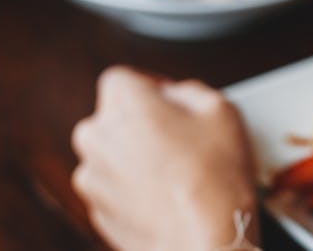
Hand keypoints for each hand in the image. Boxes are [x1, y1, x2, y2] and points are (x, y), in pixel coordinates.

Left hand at [71, 67, 257, 250]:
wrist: (205, 241)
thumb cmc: (214, 178)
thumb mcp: (221, 109)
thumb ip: (189, 90)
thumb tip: (177, 96)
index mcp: (122, 101)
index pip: (125, 78)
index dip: (152, 88)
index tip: (173, 104)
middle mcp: (96, 136)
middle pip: (114, 117)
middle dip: (142, 124)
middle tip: (182, 139)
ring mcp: (92, 178)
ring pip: (113, 154)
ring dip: (137, 158)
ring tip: (178, 173)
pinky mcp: (97, 212)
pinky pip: (115, 188)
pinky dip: (134, 190)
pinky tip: (168, 197)